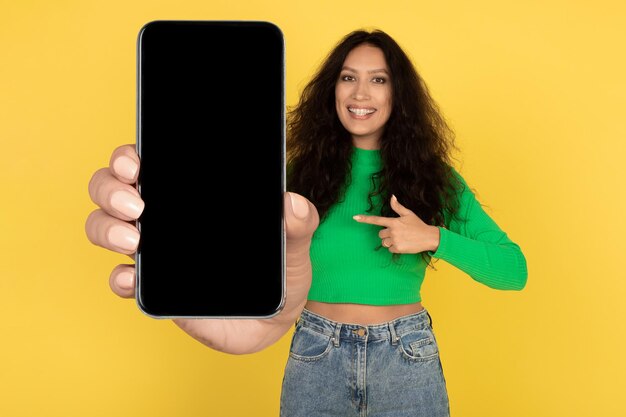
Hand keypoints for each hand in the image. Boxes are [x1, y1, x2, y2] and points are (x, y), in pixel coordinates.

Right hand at [85, 144, 319, 353]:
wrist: (275, 319)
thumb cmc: (279, 270)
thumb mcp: (295, 243)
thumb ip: (299, 222)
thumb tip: (290, 202)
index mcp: (192, 195)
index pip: (147, 162)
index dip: (128, 156)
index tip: (135, 162)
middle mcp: (164, 217)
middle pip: (112, 189)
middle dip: (109, 188)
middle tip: (136, 203)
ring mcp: (155, 252)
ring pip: (105, 227)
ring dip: (106, 228)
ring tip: (134, 239)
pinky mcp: (154, 289)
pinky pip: (120, 279)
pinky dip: (118, 278)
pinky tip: (132, 278)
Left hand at [352, 195, 439, 253]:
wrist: (428, 237)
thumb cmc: (418, 225)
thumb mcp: (408, 214)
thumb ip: (398, 207)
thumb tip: (392, 197)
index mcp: (394, 222)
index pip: (376, 220)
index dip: (364, 219)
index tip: (355, 218)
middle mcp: (392, 231)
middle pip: (380, 234)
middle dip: (386, 234)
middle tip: (397, 233)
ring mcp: (395, 240)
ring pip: (384, 243)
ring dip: (390, 241)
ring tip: (401, 238)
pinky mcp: (398, 249)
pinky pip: (390, 249)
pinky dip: (395, 248)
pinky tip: (403, 244)